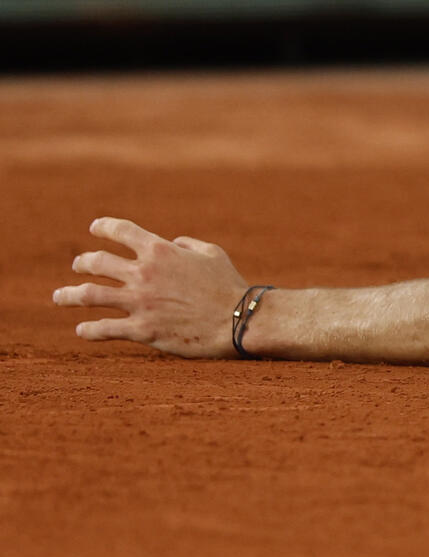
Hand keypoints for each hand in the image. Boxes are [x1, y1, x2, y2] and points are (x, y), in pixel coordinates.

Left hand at [53, 217, 249, 357]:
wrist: (239, 320)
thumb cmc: (229, 285)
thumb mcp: (212, 253)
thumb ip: (187, 243)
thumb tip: (173, 242)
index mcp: (160, 250)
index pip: (120, 230)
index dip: (103, 226)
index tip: (95, 228)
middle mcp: (144, 273)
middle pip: (97, 262)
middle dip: (83, 262)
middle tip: (79, 266)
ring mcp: (140, 303)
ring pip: (90, 295)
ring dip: (70, 295)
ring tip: (60, 297)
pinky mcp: (143, 330)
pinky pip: (105, 329)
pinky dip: (89, 329)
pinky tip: (81, 330)